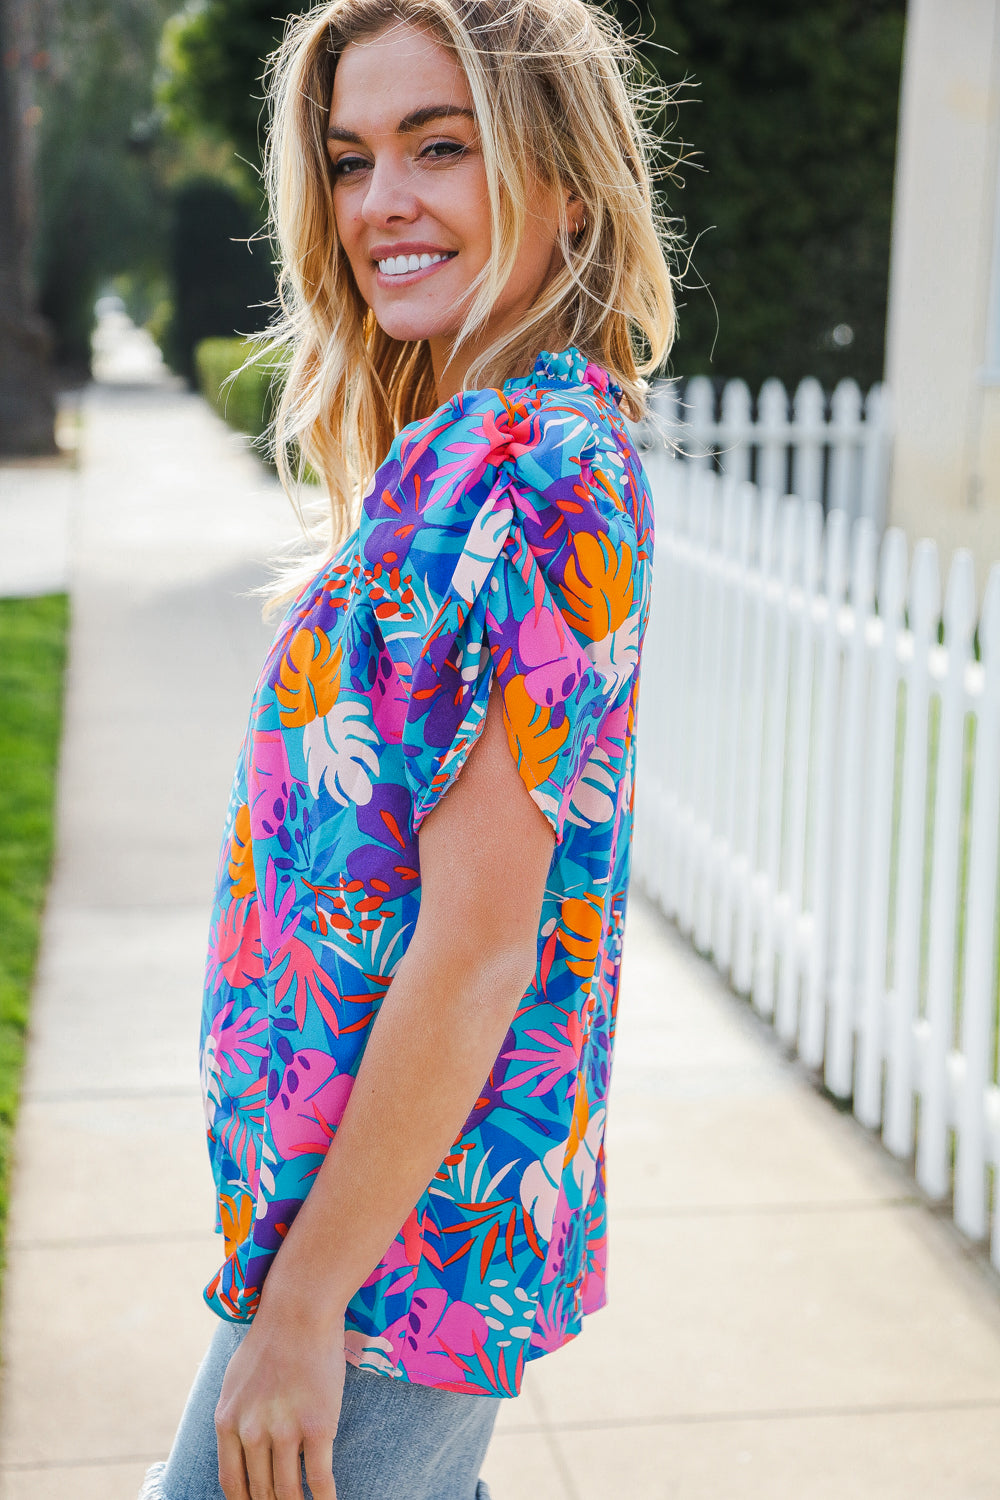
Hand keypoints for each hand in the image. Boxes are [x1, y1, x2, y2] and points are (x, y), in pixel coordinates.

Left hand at [214, 1314, 344, 1499]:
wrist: (299, 1309)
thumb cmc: (270, 1339)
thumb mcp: (235, 1381)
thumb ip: (235, 1418)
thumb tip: (240, 1448)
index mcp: (228, 1422)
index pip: (233, 1484)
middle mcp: (252, 1432)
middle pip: (262, 1491)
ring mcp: (285, 1431)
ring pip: (290, 1492)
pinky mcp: (318, 1425)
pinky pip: (320, 1478)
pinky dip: (325, 1499)